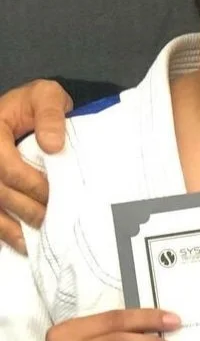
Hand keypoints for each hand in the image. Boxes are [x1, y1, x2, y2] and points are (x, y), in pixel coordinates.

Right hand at [0, 80, 71, 251]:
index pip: (5, 165)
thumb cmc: (37, 102)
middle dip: (25, 209)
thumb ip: (51, 116)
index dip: (30, 183)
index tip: (52, 195)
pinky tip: (20, 244)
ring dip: (11, 228)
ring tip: (33, 242)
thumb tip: (52, 146)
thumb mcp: (47, 95)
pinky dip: (3, 231)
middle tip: (50, 220)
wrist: (28, 107)